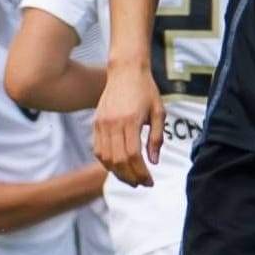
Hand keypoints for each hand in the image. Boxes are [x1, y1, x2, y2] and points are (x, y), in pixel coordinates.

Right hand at [92, 64, 164, 186]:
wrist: (126, 71)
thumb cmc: (146, 90)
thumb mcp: (158, 112)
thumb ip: (156, 138)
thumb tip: (153, 162)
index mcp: (130, 121)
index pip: (133, 155)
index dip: (141, 173)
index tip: (149, 181)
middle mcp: (113, 124)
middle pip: (118, 160)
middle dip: (130, 177)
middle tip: (141, 183)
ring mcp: (102, 124)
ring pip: (105, 158)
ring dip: (117, 172)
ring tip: (130, 178)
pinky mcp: (96, 123)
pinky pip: (98, 149)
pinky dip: (106, 162)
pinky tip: (117, 166)